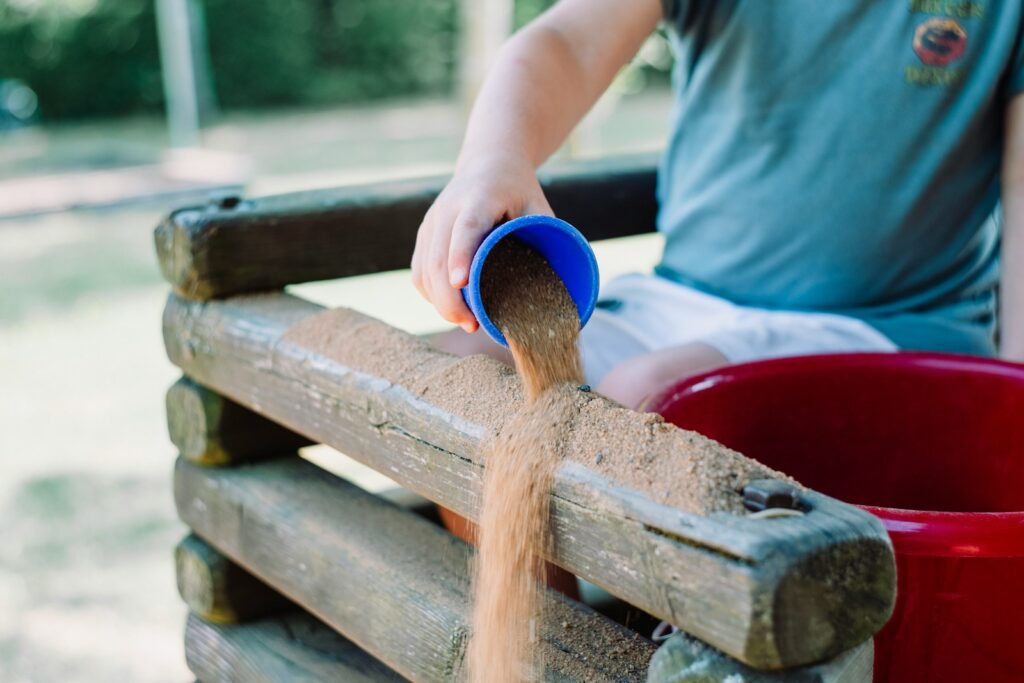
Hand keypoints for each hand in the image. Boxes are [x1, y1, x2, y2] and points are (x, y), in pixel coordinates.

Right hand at [411, 156, 552, 331]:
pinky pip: (419, 271)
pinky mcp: (424, 235)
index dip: (461, 256)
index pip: (465, 229)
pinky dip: (431, 294)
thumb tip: (558, 286)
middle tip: (471, 324)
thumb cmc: (518, 190)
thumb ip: (545, 238)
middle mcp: (447, 209)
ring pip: (424, 269)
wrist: (487, 163)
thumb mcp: (538, 206)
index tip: (461, 283)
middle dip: (449, 298)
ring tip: (465, 322)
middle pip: (438, 258)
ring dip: (439, 302)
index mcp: (478, 198)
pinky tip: (448, 308)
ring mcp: (431, 223)